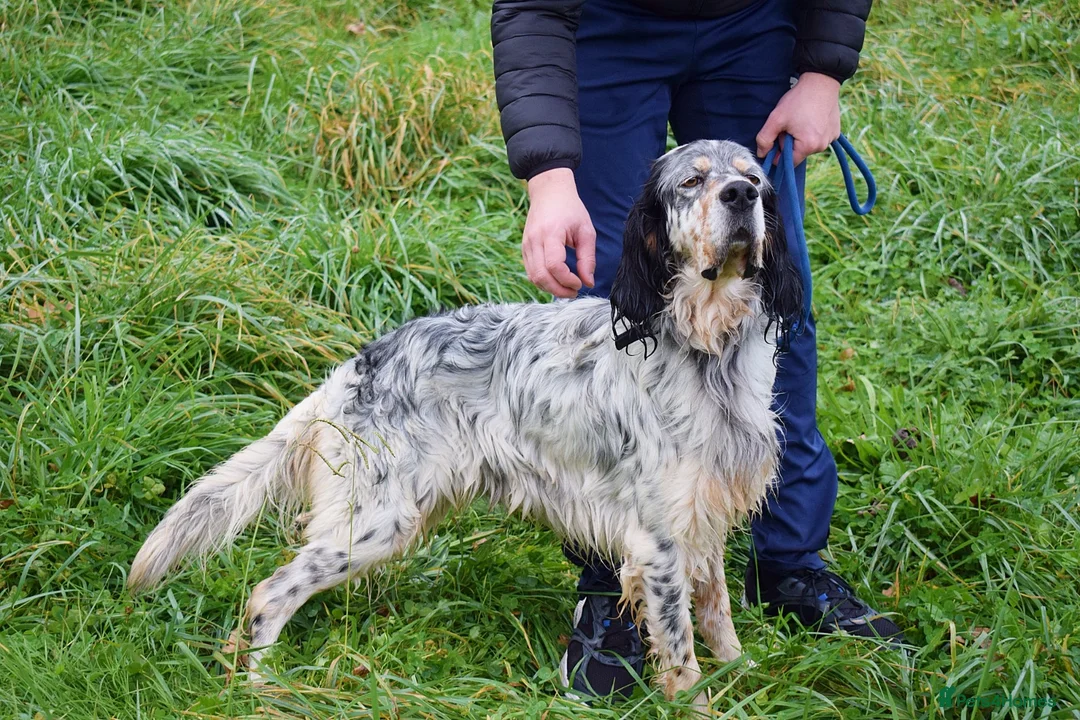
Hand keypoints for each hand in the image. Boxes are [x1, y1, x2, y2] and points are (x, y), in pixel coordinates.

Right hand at [522, 168, 595, 297]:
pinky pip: (530, 272)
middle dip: (558, 290)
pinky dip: (543, 281)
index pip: (554, 266)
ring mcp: (526, 245)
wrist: (549, 192)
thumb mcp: (586, 231)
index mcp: (551, 233)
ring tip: (567, 288)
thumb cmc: (571, 209)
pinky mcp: (524, 248)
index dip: (567, 280)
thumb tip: (588, 282)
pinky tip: (557, 280)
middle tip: (574, 292)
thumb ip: (587, 258)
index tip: (580, 283)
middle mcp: (534, 240)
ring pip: (533, 277)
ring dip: (550, 288)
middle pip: (541, 276)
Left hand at [756, 72, 841, 165]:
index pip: (787, 162)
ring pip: (808, 146)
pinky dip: (813, 132)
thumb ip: (764, 139)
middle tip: (790, 124)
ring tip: (801, 119)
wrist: (821, 80)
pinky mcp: (836, 132)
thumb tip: (761, 154)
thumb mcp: (776, 118)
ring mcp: (831, 139)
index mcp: (808, 146)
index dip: (778, 152)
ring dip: (801, 137)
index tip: (778, 136)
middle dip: (790, 142)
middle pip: (798, 154)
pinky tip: (811, 118)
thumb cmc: (798, 99)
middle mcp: (822, 146)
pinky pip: (819, 138)